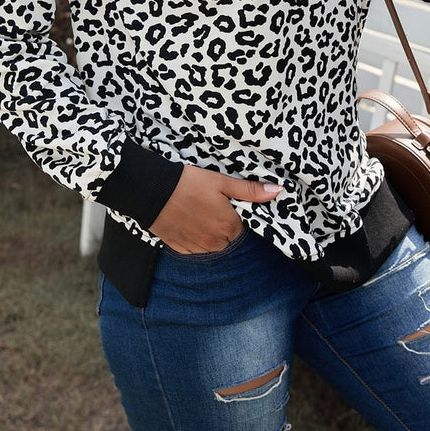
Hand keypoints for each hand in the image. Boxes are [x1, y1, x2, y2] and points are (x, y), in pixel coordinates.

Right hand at [149, 165, 282, 253]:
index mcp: (228, 226)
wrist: (151, 191)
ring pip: (210, 244)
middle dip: (222, 225)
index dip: (234, 214)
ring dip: (208, 232)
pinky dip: (192, 237)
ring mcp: (195, 247)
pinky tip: (185, 220)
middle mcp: (214, 242)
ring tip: (196, 211)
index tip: (224, 202)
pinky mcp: (178, 248)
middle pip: (227, 238)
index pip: (241, 227)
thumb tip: (278, 191)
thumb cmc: (188, 183)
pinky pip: (193, 248)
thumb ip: (250, 190)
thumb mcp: (222, 182)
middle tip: (209, 204)